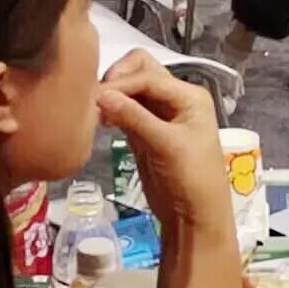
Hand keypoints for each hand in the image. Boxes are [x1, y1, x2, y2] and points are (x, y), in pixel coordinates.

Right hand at [96, 54, 230, 233]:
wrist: (194, 215)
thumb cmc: (191, 178)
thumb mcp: (166, 145)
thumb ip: (134, 117)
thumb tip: (100, 95)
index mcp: (189, 95)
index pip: (148, 76)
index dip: (121, 83)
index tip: (94, 97)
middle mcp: (175, 98)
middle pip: (140, 72)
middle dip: (117, 81)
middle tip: (95, 101)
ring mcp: (158, 114)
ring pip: (130, 90)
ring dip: (112, 96)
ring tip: (94, 113)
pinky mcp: (144, 131)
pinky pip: (124, 110)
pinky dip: (111, 111)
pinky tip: (99, 122)